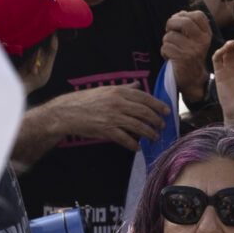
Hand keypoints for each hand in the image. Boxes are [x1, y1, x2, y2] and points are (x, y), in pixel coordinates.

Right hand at [39, 83, 171, 149]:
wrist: (66, 112)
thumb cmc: (86, 100)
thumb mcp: (105, 89)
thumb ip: (124, 88)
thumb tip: (138, 85)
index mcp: (118, 91)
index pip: (144, 97)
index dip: (158, 105)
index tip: (166, 111)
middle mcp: (117, 103)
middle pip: (144, 112)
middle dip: (156, 120)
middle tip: (162, 126)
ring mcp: (113, 117)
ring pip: (139, 126)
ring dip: (149, 134)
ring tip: (154, 137)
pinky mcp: (107, 130)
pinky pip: (126, 139)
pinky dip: (134, 145)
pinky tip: (138, 147)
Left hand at [161, 8, 213, 95]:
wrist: (192, 79)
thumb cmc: (189, 54)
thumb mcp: (194, 39)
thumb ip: (189, 25)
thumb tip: (179, 14)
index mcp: (206, 35)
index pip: (198, 15)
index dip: (184, 15)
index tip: (179, 22)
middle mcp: (202, 42)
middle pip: (184, 22)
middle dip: (171, 23)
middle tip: (169, 30)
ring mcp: (194, 50)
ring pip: (170, 36)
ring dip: (166, 42)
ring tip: (172, 49)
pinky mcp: (183, 59)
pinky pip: (165, 47)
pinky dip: (164, 52)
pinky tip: (170, 58)